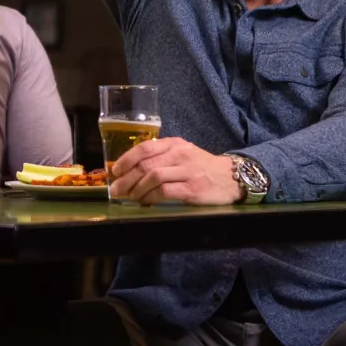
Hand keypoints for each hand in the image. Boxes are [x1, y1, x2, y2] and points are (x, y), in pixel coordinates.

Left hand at [108, 137, 242, 205]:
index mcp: (174, 144)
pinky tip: (145, 201)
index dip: (126, 160)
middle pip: (145, 165)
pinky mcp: (193, 189)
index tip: (115, 171)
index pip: (144, 148)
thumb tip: (130, 169)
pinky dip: (151, 197)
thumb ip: (160, 157)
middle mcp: (180, 154)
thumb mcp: (182, 153)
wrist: (231, 177)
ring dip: (137, 189)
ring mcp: (187, 171)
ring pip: (153, 178)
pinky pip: (165, 192)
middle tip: (116, 189)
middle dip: (126, 179)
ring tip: (129, 197)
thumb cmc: (201, 166)